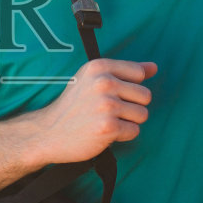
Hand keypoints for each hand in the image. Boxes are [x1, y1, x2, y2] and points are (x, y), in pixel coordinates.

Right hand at [24, 58, 155, 164]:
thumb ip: (124, 71)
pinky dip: (122, 135)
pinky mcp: (109, 127)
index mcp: (99, 66)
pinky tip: (104, 132)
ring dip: (128, 122)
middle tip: (109, 112)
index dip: (130, 88)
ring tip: (106, 121)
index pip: (139, 73)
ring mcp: (106, 105)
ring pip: (142, 115)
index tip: (112, 94)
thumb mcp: (92, 79)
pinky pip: (134, 131)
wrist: (48, 132)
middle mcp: (103, 83)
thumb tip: (154, 67)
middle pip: (145, 95)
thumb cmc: (73, 106)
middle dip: (132, 107)